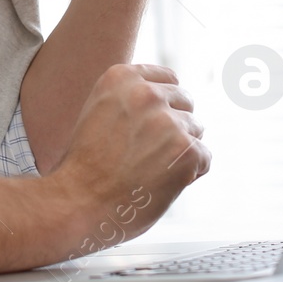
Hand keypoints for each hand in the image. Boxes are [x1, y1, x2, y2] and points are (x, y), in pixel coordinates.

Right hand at [49, 64, 209, 240]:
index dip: (165, 103)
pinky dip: (190, 174)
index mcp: (121, 78)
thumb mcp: (98, 112)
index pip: (168, 78)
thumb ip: (129, 100)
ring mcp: (168, 121)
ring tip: (151, 171)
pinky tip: (163, 184)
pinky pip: (204, 158)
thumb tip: (167, 101)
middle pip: (185, 102)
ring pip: (195, 130)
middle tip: (149, 154)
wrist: (78, 203)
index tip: (154, 122)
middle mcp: (146, 93)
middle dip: (175, 126)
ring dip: (181, 151)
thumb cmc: (84, 167)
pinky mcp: (186, 150)